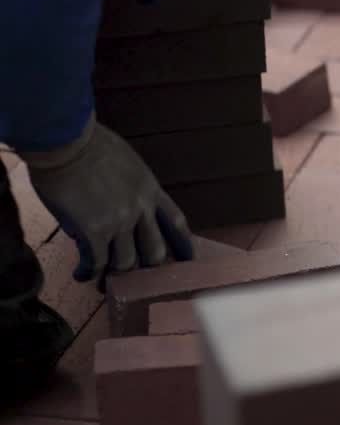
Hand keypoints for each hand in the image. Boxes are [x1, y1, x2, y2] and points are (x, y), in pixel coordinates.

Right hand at [18, 116, 193, 283]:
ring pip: (127, 262)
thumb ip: (130, 188)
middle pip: (155, 251)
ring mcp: (119, 222)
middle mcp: (140, 209)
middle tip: (138, 275)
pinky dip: (89, 272)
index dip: (183, 244)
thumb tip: (118, 209)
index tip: (188, 258)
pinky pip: (97, 262)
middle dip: (148, 267)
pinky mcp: (94, 231)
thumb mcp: (127, 162)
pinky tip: (82, 275)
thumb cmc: (89, 144)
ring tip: (105, 281)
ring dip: (116, 273)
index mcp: (150, 189)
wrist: (66, 143)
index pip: (175, 222)